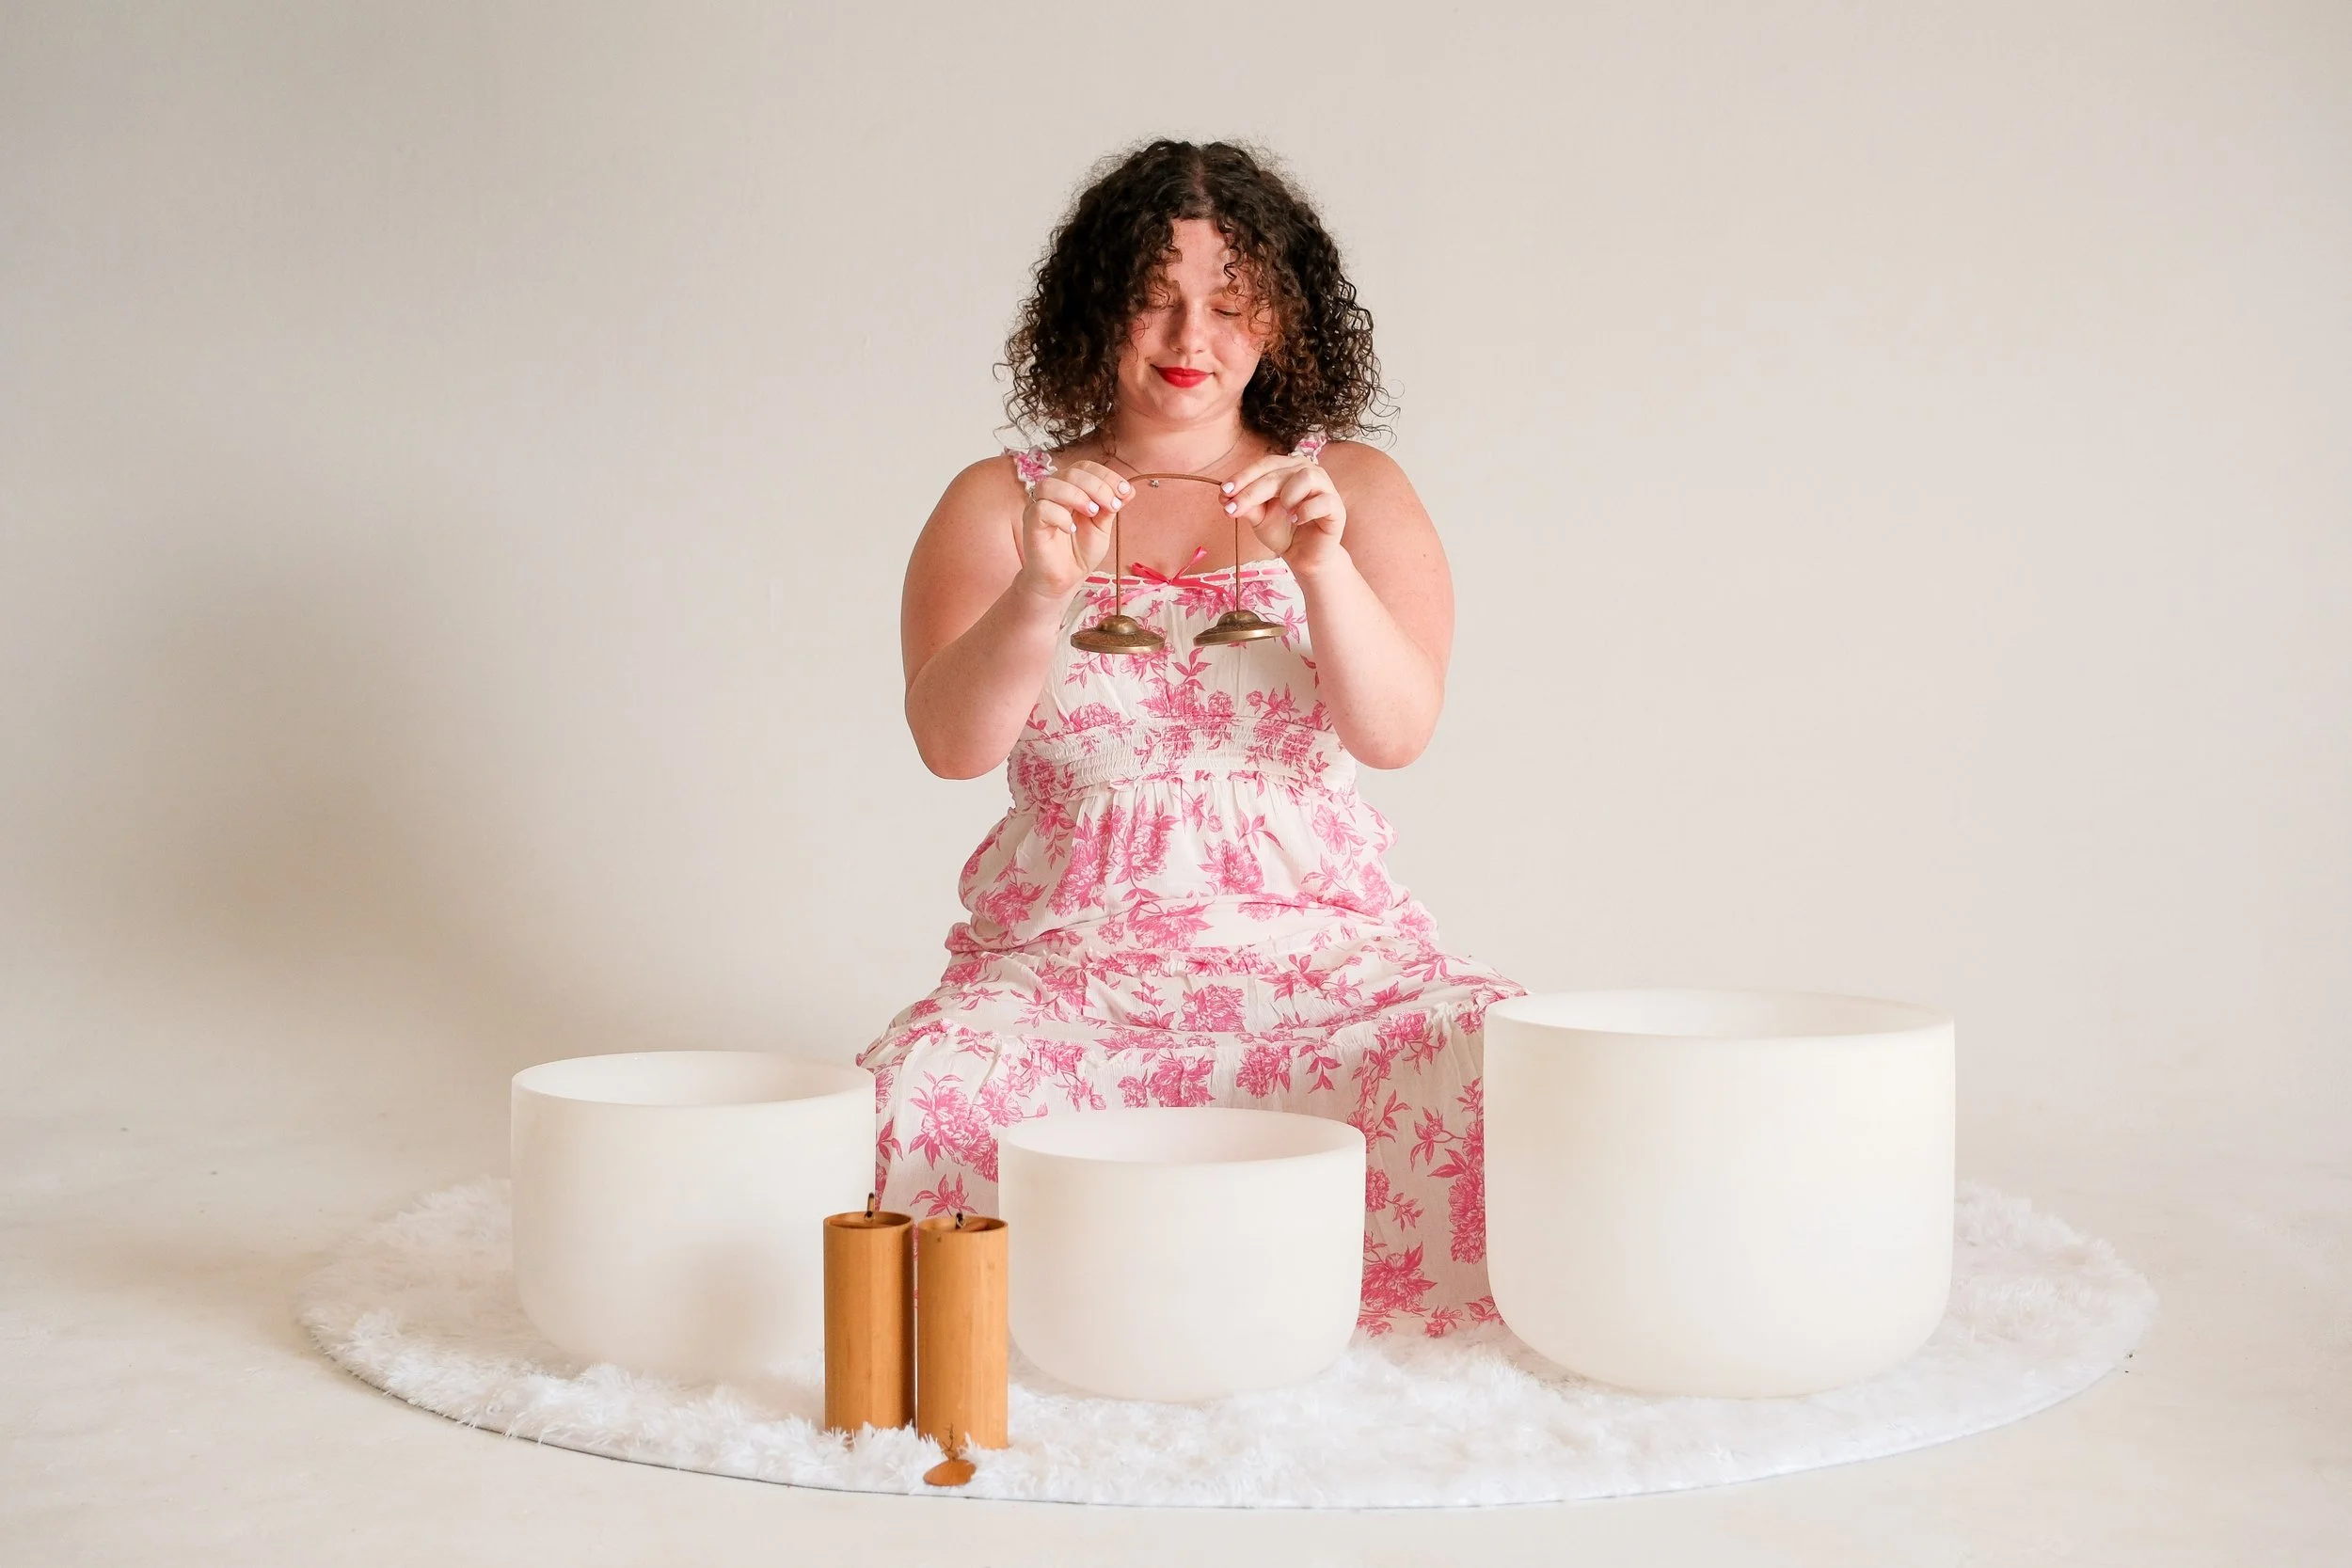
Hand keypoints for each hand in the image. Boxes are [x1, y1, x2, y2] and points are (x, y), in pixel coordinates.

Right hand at [1013, 459, 1130, 600]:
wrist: (1065, 580)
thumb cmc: (1079, 552)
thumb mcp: (1102, 527)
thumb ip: (1111, 507)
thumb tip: (1129, 489)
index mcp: (1071, 488)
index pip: (1085, 467)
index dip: (1106, 475)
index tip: (1125, 491)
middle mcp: (1053, 493)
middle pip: (1071, 473)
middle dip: (1097, 486)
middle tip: (1112, 506)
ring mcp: (1039, 506)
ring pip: (1050, 485)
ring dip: (1077, 495)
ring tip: (1093, 513)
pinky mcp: (1031, 523)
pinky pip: (1041, 509)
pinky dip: (1060, 516)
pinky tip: (1072, 529)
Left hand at [1222, 450, 1346, 574]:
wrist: (1303, 557)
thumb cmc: (1283, 531)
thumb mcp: (1258, 517)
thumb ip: (1245, 504)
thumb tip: (1224, 495)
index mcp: (1288, 468)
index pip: (1265, 464)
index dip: (1244, 476)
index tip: (1224, 491)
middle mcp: (1308, 471)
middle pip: (1278, 473)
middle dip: (1252, 491)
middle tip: (1233, 509)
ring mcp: (1325, 487)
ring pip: (1305, 477)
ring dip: (1288, 496)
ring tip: (1284, 512)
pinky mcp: (1336, 506)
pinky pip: (1322, 501)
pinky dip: (1305, 511)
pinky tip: (1297, 521)